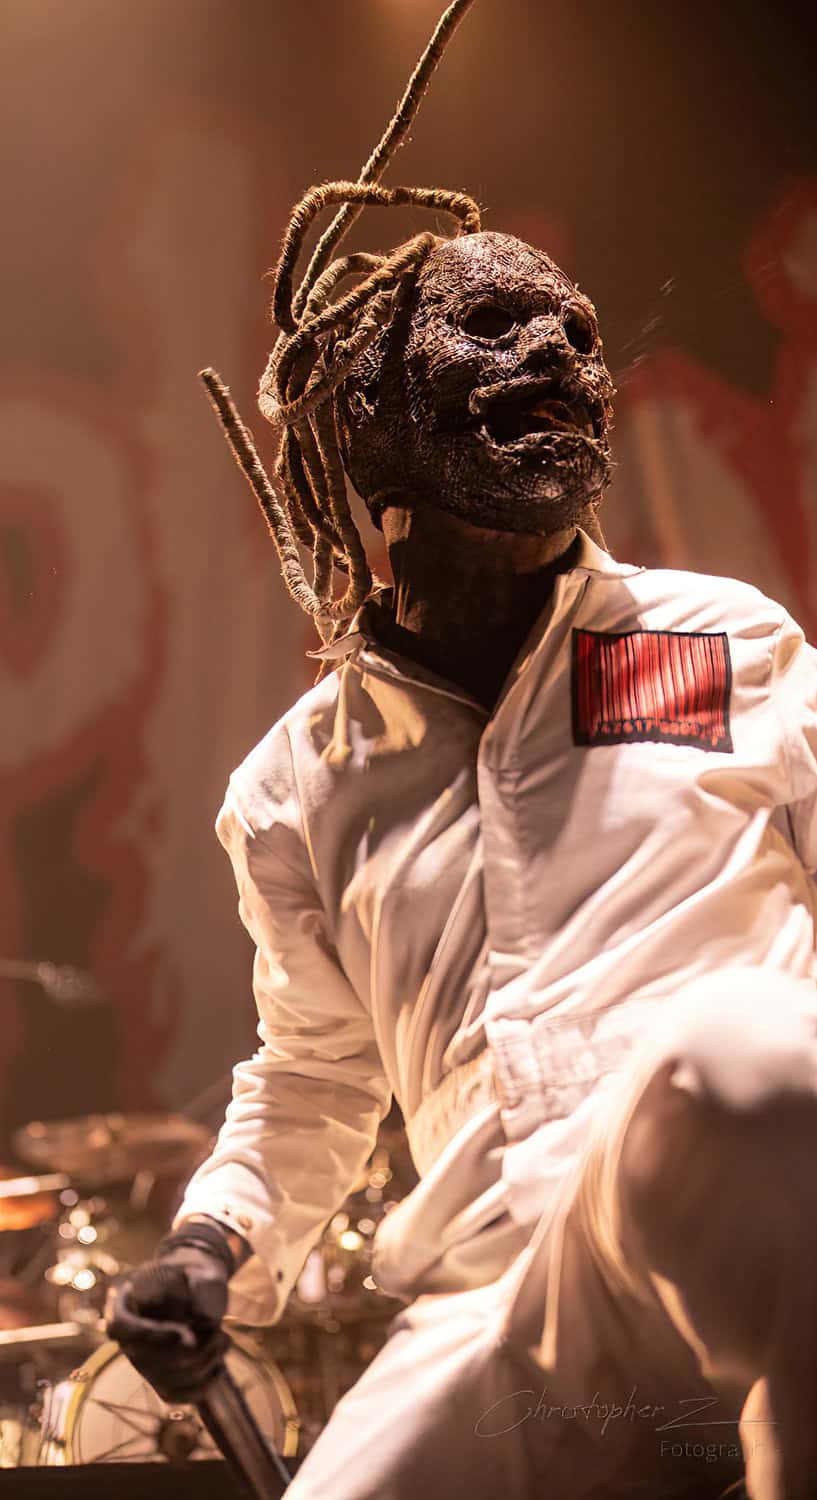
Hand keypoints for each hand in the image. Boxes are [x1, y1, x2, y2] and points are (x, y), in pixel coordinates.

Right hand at [105, 1222, 232, 1402]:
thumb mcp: (199, 1269)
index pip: (122, 1326)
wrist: (199, 1287)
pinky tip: (219, 1366)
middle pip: (148, 1360)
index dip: (152, 1335)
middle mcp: (128, 1339)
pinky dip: (201, 1386)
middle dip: (191, 1352)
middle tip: (218, 1333)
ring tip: (223, 1340)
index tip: (184, 1334)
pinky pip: (176, 1395)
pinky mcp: (161, 1380)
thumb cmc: (195, 1275)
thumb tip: (204, 1318)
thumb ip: (203, 1286)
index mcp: (125, 1304)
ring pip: (165, 1380)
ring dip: (202, 1365)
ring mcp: (143, 1363)